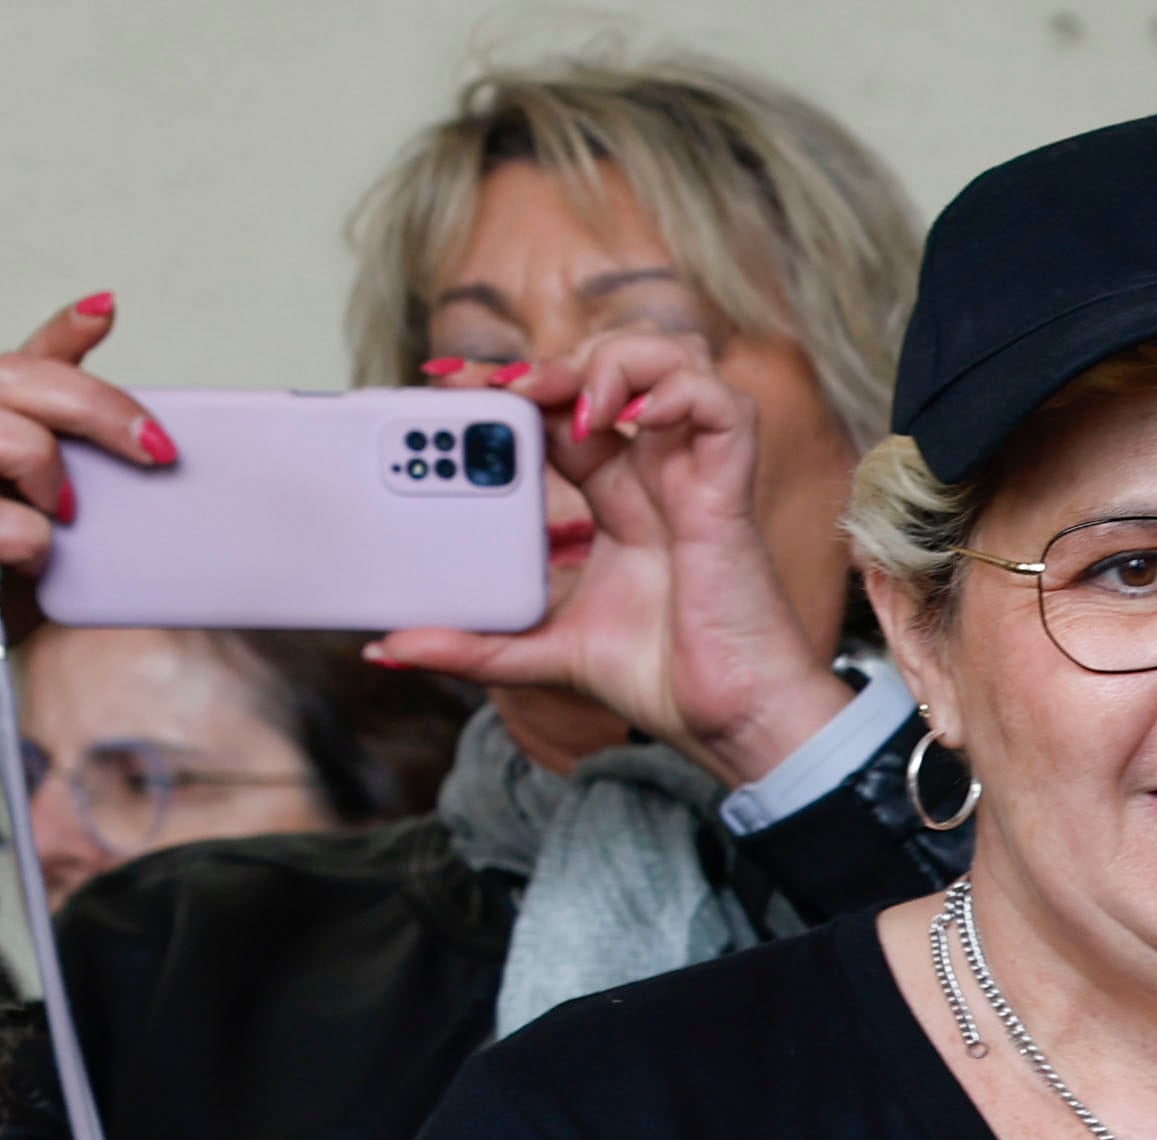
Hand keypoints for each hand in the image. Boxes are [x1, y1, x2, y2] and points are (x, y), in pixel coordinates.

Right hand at [0, 294, 175, 577]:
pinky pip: (8, 522)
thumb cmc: (48, 584)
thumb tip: (168, 452)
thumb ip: (106, 476)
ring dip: (47, 474)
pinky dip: (25, 537)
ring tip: (61, 515)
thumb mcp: (85, 527)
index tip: (109, 309)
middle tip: (158, 451)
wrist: (29, 648)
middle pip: (16, 379)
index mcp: (5, 420)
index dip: (67, 328)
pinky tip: (33, 554)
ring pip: (11, 438)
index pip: (32, 359)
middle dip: (94, 407)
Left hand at [369, 332, 847, 784]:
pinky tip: (635, 418)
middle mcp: (657, 478)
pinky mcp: (731, 491)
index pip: (561, 412)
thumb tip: (387, 648)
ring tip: (574, 399)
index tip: (450, 385)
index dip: (514, 385)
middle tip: (499, 388)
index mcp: (617, 503)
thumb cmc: (667, 685)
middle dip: (551, 363)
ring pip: (675, 362)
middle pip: (611, 370)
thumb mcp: (540, 654)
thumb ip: (470, 646)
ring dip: (615, 360)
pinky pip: (725, 406)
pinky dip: (679, 390)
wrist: (731, 724)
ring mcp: (696, 478)